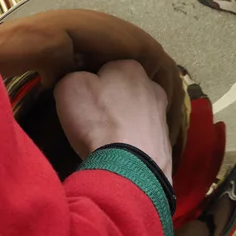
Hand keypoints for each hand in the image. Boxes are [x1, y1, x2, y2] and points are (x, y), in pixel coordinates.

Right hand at [54, 60, 172, 182]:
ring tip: (104, 141)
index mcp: (130, 67)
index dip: (89, 84)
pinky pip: (142, 137)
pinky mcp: (166, 142)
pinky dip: (132, 143)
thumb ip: (73, 78)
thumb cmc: (98, 120)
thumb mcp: (69, 88)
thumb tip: (79, 84)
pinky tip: (119, 154)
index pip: (105, 68)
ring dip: (122, 123)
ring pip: (136, 114)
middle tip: (91, 120)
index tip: (80, 99)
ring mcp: (163, 115)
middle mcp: (153, 86)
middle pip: (123, 90)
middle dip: (110, 102)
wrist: (129, 167)